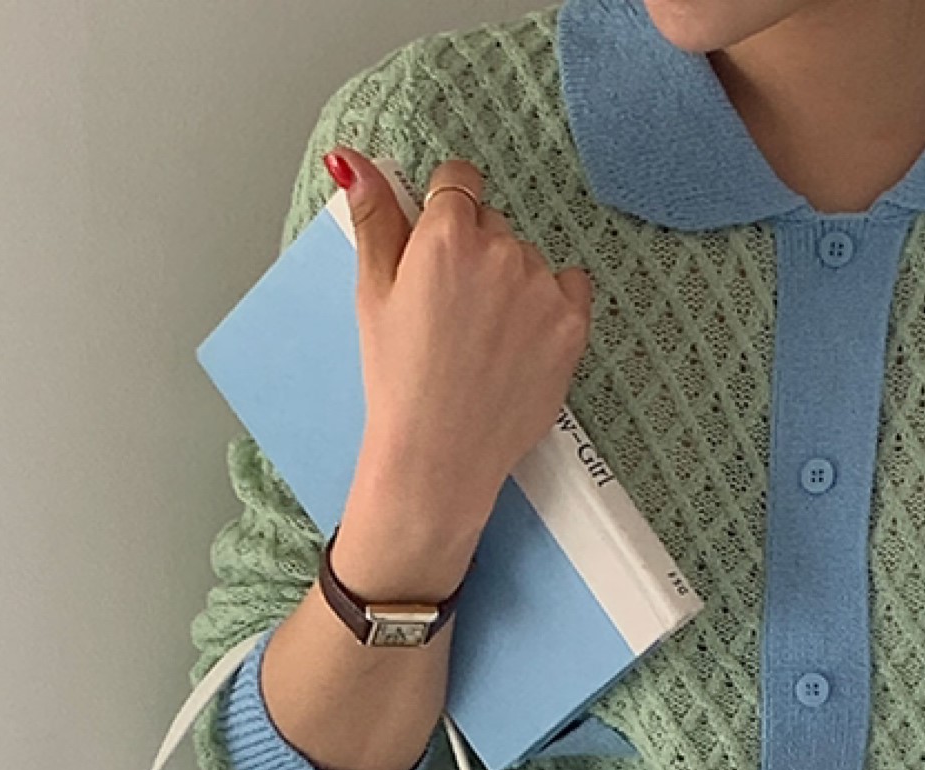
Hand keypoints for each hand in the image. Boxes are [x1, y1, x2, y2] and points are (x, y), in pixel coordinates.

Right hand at [333, 147, 595, 540]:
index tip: (439, 253)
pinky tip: (522, 342)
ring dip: (513, 284)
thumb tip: (353, 159)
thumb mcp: (373, 293)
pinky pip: (571, 288)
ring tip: (485, 340)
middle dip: (476, 254)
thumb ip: (373, 218)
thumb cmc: (399, 379)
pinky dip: (552, 305)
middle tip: (454, 314)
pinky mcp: (572, 324)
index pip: (458, 180)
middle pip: (494, 224)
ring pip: (529, 259)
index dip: (446, 214)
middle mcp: (501, 250)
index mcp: (446, 235)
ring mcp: (542, 288)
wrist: (440, 455)